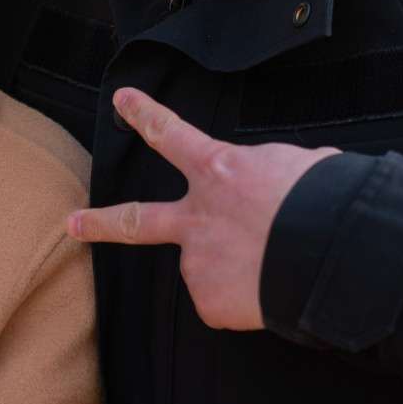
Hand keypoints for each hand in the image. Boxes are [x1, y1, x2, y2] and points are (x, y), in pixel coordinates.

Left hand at [69, 87, 338, 329]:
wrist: (329, 255)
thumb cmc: (323, 202)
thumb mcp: (298, 167)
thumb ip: (274, 176)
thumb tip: (284, 190)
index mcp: (220, 171)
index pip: (173, 134)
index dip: (145, 115)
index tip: (122, 100)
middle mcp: (197, 216)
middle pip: (140, 219)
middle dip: (102, 222)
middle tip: (73, 223)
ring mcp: (198, 261)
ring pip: (210, 268)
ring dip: (236, 270)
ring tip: (273, 266)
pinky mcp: (210, 301)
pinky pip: (228, 303)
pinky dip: (248, 302)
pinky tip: (271, 291)